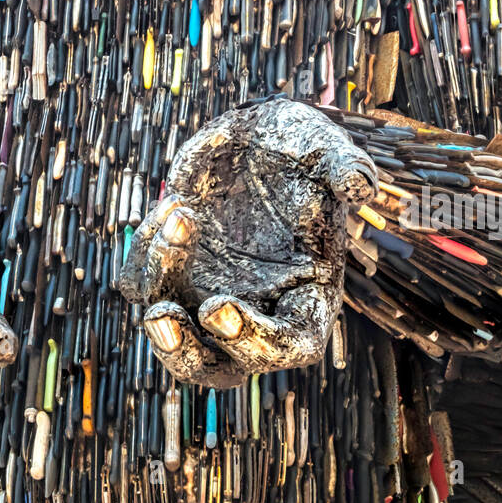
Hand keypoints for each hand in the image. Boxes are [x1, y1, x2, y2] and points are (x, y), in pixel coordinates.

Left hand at [118, 98, 377, 387]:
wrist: (256, 134)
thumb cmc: (300, 148)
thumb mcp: (326, 150)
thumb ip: (346, 167)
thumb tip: (360, 184)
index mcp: (306, 295)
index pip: (289, 346)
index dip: (255, 342)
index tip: (218, 309)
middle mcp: (255, 306)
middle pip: (216, 367)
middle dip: (184, 355)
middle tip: (162, 320)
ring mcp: (208, 291)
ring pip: (169, 328)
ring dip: (161, 279)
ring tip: (180, 213)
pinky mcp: (174, 269)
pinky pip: (141, 283)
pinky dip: (145, 253)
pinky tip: (174, 204)